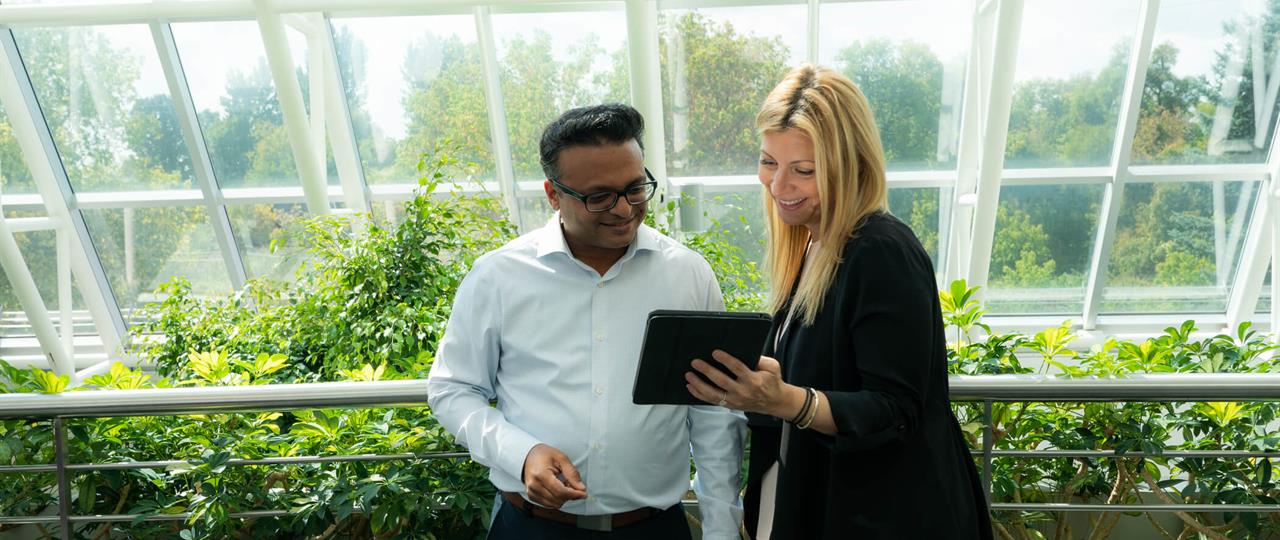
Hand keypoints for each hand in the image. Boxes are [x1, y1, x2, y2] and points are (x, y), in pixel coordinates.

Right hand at [521, 443, 586, 508]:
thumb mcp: (562, 458)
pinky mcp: (532, 496)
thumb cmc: (544, 455)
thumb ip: (572, 474)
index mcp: (541, 474)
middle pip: (558, 500)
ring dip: (563, 497)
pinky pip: (549, 504)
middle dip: (570, 494)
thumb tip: (581, 489)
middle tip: (572, 483)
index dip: (575, 494)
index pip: (561, 492)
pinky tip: (557, 488)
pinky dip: (557, 498)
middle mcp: (534, 485)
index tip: (584, 493)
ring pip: (554, 504)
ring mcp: (531, 492)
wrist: (528, 455)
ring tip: (564, 484)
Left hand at [685, 351, 802, 416]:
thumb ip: (761, 359)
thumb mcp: (772, 367)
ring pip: (714, 394)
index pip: (737, 369)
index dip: (726, 360)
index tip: (715, 352)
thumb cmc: (772, 381)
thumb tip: (746, 351)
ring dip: (699, 384)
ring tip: (689, 375)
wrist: (775, 402)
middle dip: (707, 371)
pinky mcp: (730, 406)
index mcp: (753, 380)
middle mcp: (743, 392)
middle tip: (696, 362)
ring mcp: (735, 401)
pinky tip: (691, 386)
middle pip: (722, 381)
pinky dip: (700, 394)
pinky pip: (712, 401)